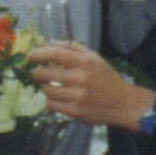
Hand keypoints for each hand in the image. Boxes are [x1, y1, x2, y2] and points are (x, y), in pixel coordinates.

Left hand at [28, 43, 153, 130]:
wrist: (124, 104)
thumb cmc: (107, 79)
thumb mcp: (95, 58)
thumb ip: (74, 48)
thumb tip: (51, 42)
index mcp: (86, 62)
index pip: (55, 53)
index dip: (38, 54)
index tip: (30, 56)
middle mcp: (81, 78)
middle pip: (44, 73)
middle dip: (37, 73)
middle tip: (39, 74)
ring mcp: (78, 96)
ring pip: (46, 90)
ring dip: (45, 87)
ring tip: (50, 86)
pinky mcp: (76, 111)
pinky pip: (51, 105)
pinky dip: (50, 101)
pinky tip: (57, 98)